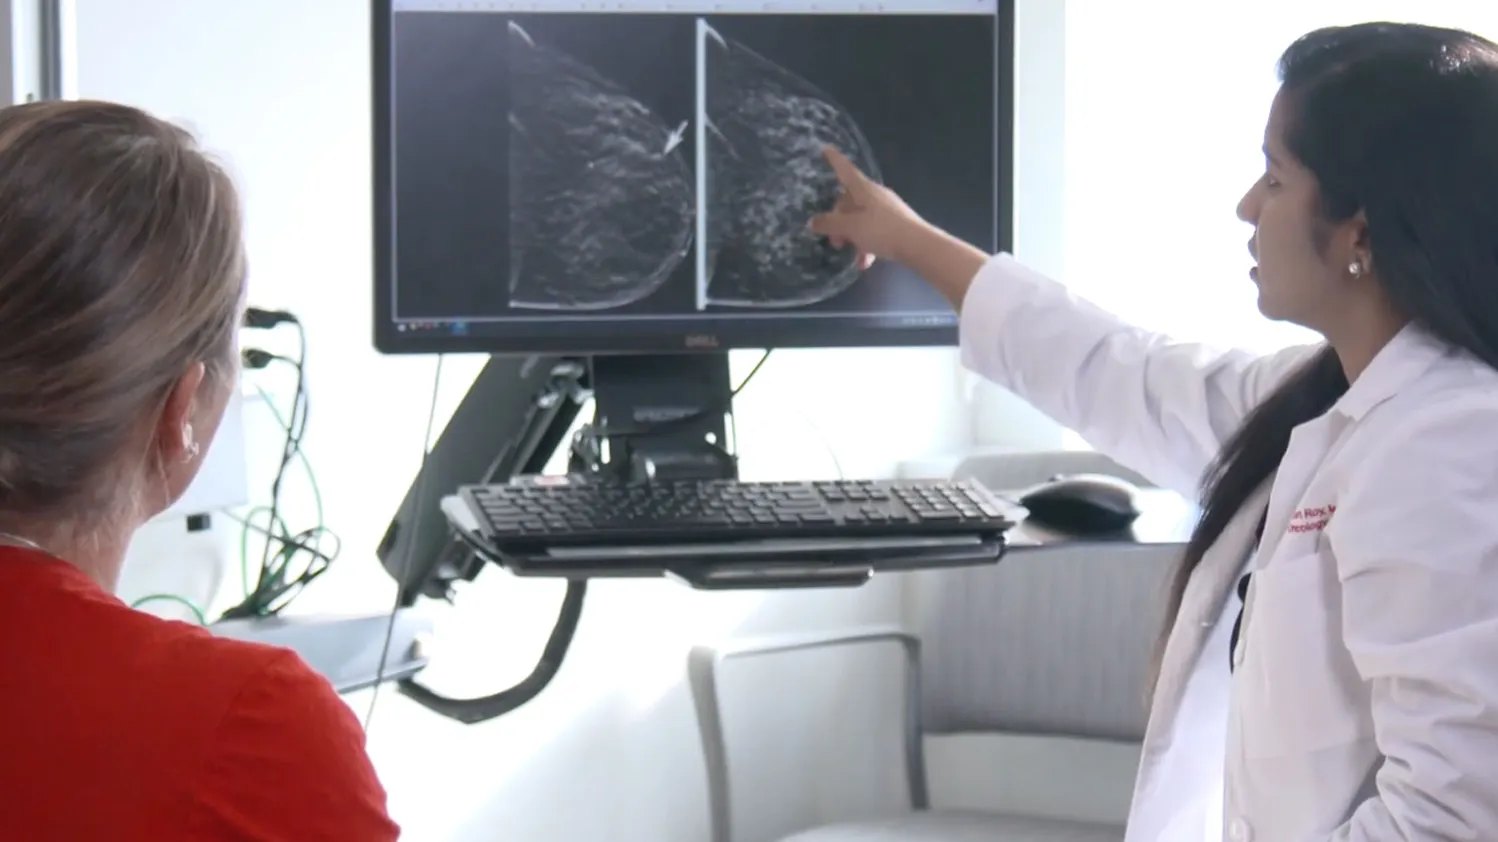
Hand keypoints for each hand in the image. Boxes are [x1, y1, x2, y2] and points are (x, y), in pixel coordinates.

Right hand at [808, 146, 926, 267]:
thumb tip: (813, 221)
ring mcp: (887, 209)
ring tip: (851, 256)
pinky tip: (865, 263)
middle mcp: (875, 194)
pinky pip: (875, 230)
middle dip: (838, 221)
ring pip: (861, 219)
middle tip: (834, 241)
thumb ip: (829, 224)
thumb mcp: (850, 228)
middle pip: (849, 201)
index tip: (825, 148)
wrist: (917, 245)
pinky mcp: (896, 223)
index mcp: (863, 189)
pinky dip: (867, 245)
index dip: (834, 160)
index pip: (845, 170)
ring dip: (852, 237)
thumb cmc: (880, 230)